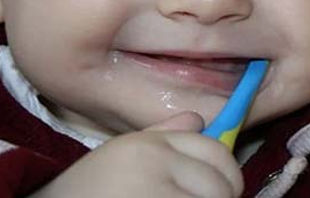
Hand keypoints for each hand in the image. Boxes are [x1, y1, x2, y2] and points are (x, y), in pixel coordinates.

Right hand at [31, 111, 242, 197]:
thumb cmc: (83, 193)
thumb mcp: (119, 158)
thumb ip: (161, 136)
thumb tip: (199, 119)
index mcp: (148, 144)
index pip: (215, 151)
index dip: (226, 175)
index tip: (220, 191)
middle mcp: (154, 160)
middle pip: (221, 181)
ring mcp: (154, 192)